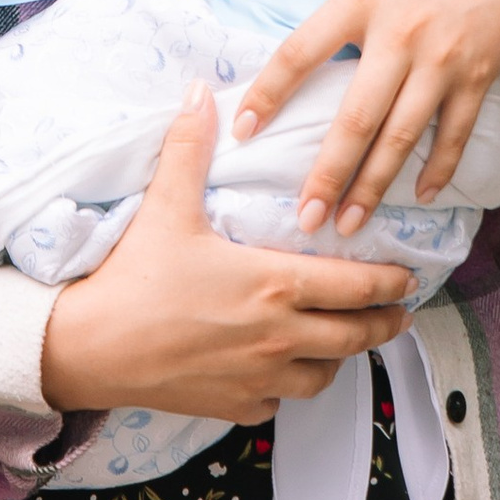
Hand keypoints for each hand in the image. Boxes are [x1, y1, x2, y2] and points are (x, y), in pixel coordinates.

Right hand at [40, 89, 412, 421]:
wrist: (91, 348)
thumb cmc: (134, 277)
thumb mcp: (166, 206)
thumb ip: (189, 147)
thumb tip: (199, 92)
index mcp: (276, 284)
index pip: (357, 286)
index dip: (391, 282)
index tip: (408, 277)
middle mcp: (280, 336)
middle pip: (356, 337)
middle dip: (384, 324)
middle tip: (398, 313)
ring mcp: (260, 377)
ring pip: (325, 375)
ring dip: (341, 358)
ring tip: (345, 342)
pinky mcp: (236, 406)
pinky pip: (281, 402)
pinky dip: (290, 387)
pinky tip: (283, 370)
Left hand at [232, 0, 499, 233]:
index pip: (302, 51)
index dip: (269, 92)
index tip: (243, 128)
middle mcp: (400, 37)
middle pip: (355, 118)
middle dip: (327, 174)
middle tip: (304, 218)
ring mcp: (442, 62)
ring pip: (402, 138)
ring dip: (374, 186)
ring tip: (348, 226)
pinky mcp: (479, 76)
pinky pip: (454, 133)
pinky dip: (439, 169)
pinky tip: (420, 198)